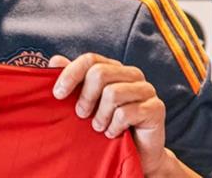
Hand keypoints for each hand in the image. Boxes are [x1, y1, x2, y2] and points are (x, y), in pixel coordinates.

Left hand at [51, 53, 186, 176]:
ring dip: (100, 115)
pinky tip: (112, 133)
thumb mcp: (85, 101)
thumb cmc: (106, 123)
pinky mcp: (156, 108)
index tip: (57, 94)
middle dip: (85, 97)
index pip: (90, 59)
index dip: (70, 74)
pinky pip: (126, 113)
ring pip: (113, 93)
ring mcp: (146, 90)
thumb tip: (55, 60)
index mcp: (114, 68)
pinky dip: (113, 126)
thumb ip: (73, 80)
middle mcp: (132, 74)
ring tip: (98, 127)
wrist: (135, 152)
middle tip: (80, 114)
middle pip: (99, 74)